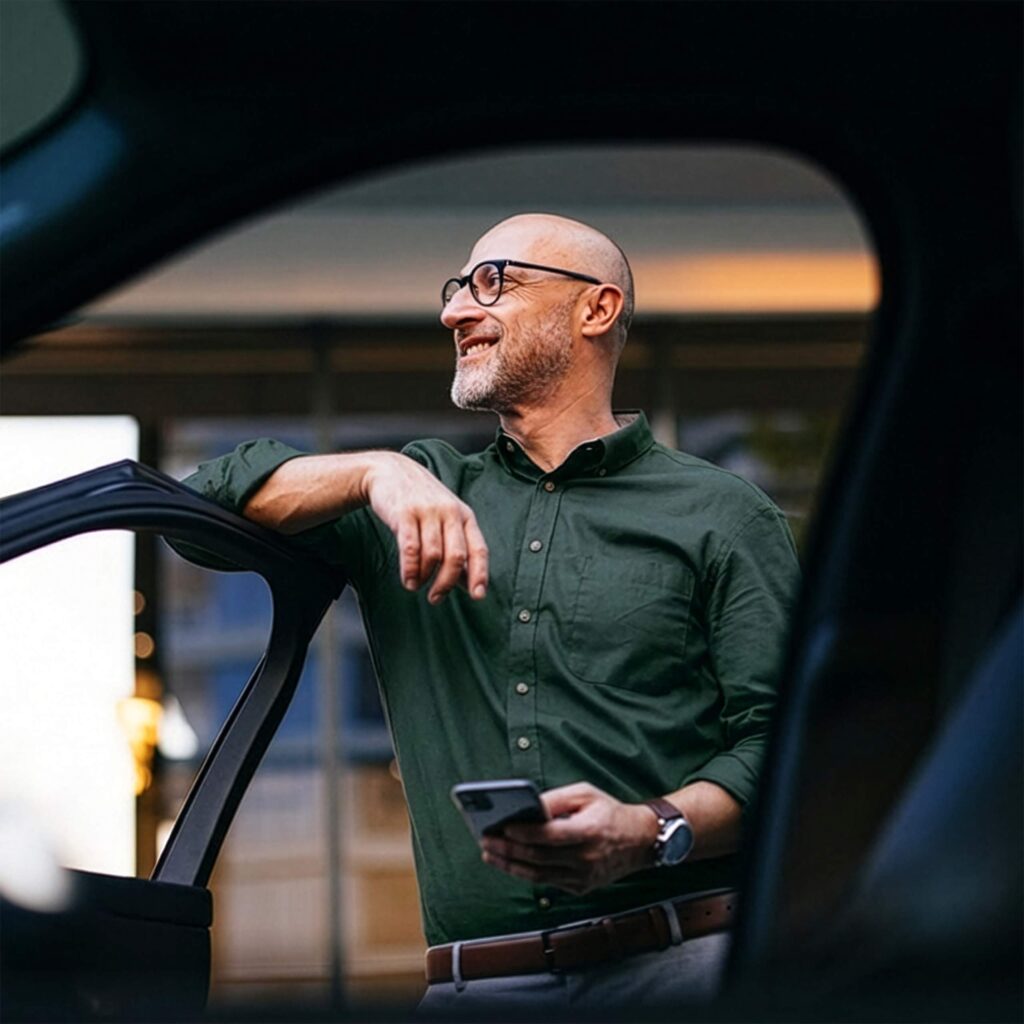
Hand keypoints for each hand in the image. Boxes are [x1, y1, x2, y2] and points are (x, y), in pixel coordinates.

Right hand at [363, 452, 488, 603]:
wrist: (391, 472)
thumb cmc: (422, 501)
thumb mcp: (446, 517)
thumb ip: (458, 546)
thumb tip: (469, 584)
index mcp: (465, 516)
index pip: (478, 549)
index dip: (480, 574)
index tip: (478, 595)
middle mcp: (449, 512)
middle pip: (456, 556)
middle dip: (446, 583)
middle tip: (435, 598)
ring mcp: (427, 511)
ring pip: (432, 555)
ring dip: (424, 577)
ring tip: (415, 585)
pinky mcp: (404, 513)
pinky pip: (410, 548)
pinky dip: (409, 569)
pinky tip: (407, 578)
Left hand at [479, 782, 659, 894]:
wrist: (639, 841)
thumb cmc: (608, 812)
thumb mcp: (585, 794)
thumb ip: (556, 799)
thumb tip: (527, 806)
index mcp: (589, 832)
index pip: (549, 836)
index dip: (523, 833)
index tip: (501, 827)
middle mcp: (586, 858)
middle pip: (538, 857)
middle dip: (508, 849)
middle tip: (486, 840)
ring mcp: (583, 877)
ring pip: (539, 875)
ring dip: (510, 865)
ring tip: (490, 854)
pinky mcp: (580, 888)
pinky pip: (547, 882)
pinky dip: (526, 873)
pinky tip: (510, 862)